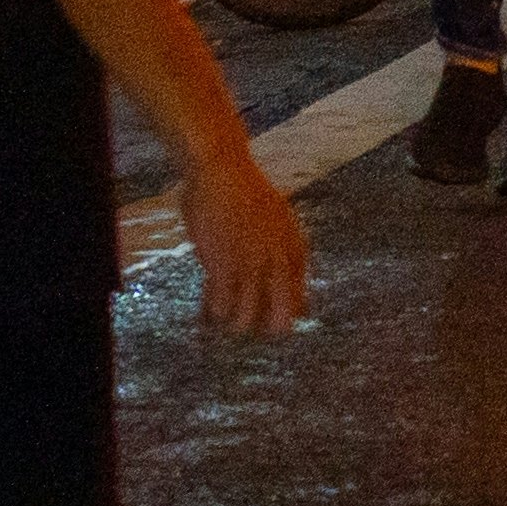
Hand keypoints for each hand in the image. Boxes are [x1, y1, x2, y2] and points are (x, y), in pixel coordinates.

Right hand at [179, 139, 310, 333]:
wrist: (221, 170)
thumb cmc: (246, 192)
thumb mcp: (277, 219)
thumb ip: (280, 250)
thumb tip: (282, 273)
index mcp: (294, 250)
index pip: (300, 301)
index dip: (286, 316)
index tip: (273, 326)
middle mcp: (277, 263)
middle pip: (279, 319)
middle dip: (267, 331)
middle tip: (253, 335)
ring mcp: (250, 266)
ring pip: (246, 319)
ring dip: (235, 326)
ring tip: (226, 326)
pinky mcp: (222, 265)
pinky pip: (219, 304)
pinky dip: (212, 312)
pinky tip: (206, 314)